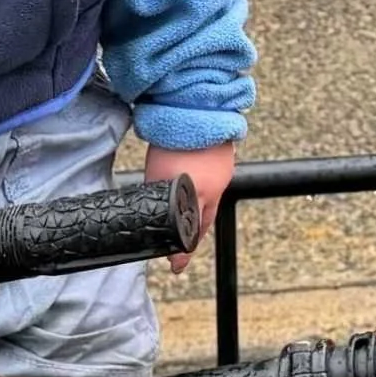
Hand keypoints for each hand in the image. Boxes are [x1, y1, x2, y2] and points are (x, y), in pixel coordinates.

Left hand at [144, 143, 234, 271]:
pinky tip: (198, 187)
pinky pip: (215, 186)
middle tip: (183, 251)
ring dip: (200, 213)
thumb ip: (156, 194)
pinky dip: (206, 191)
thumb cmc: (172, 141)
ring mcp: (222, 176)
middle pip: (204, 224)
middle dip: (193, 237)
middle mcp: (213, 189)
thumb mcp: (156, 173)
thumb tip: (149, 213)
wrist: (195, 111)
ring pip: (210, 204)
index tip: (176, 266)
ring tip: (189, 218)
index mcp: (195, 195)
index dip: (183, 251)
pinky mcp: (225, 163)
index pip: (190, 233)